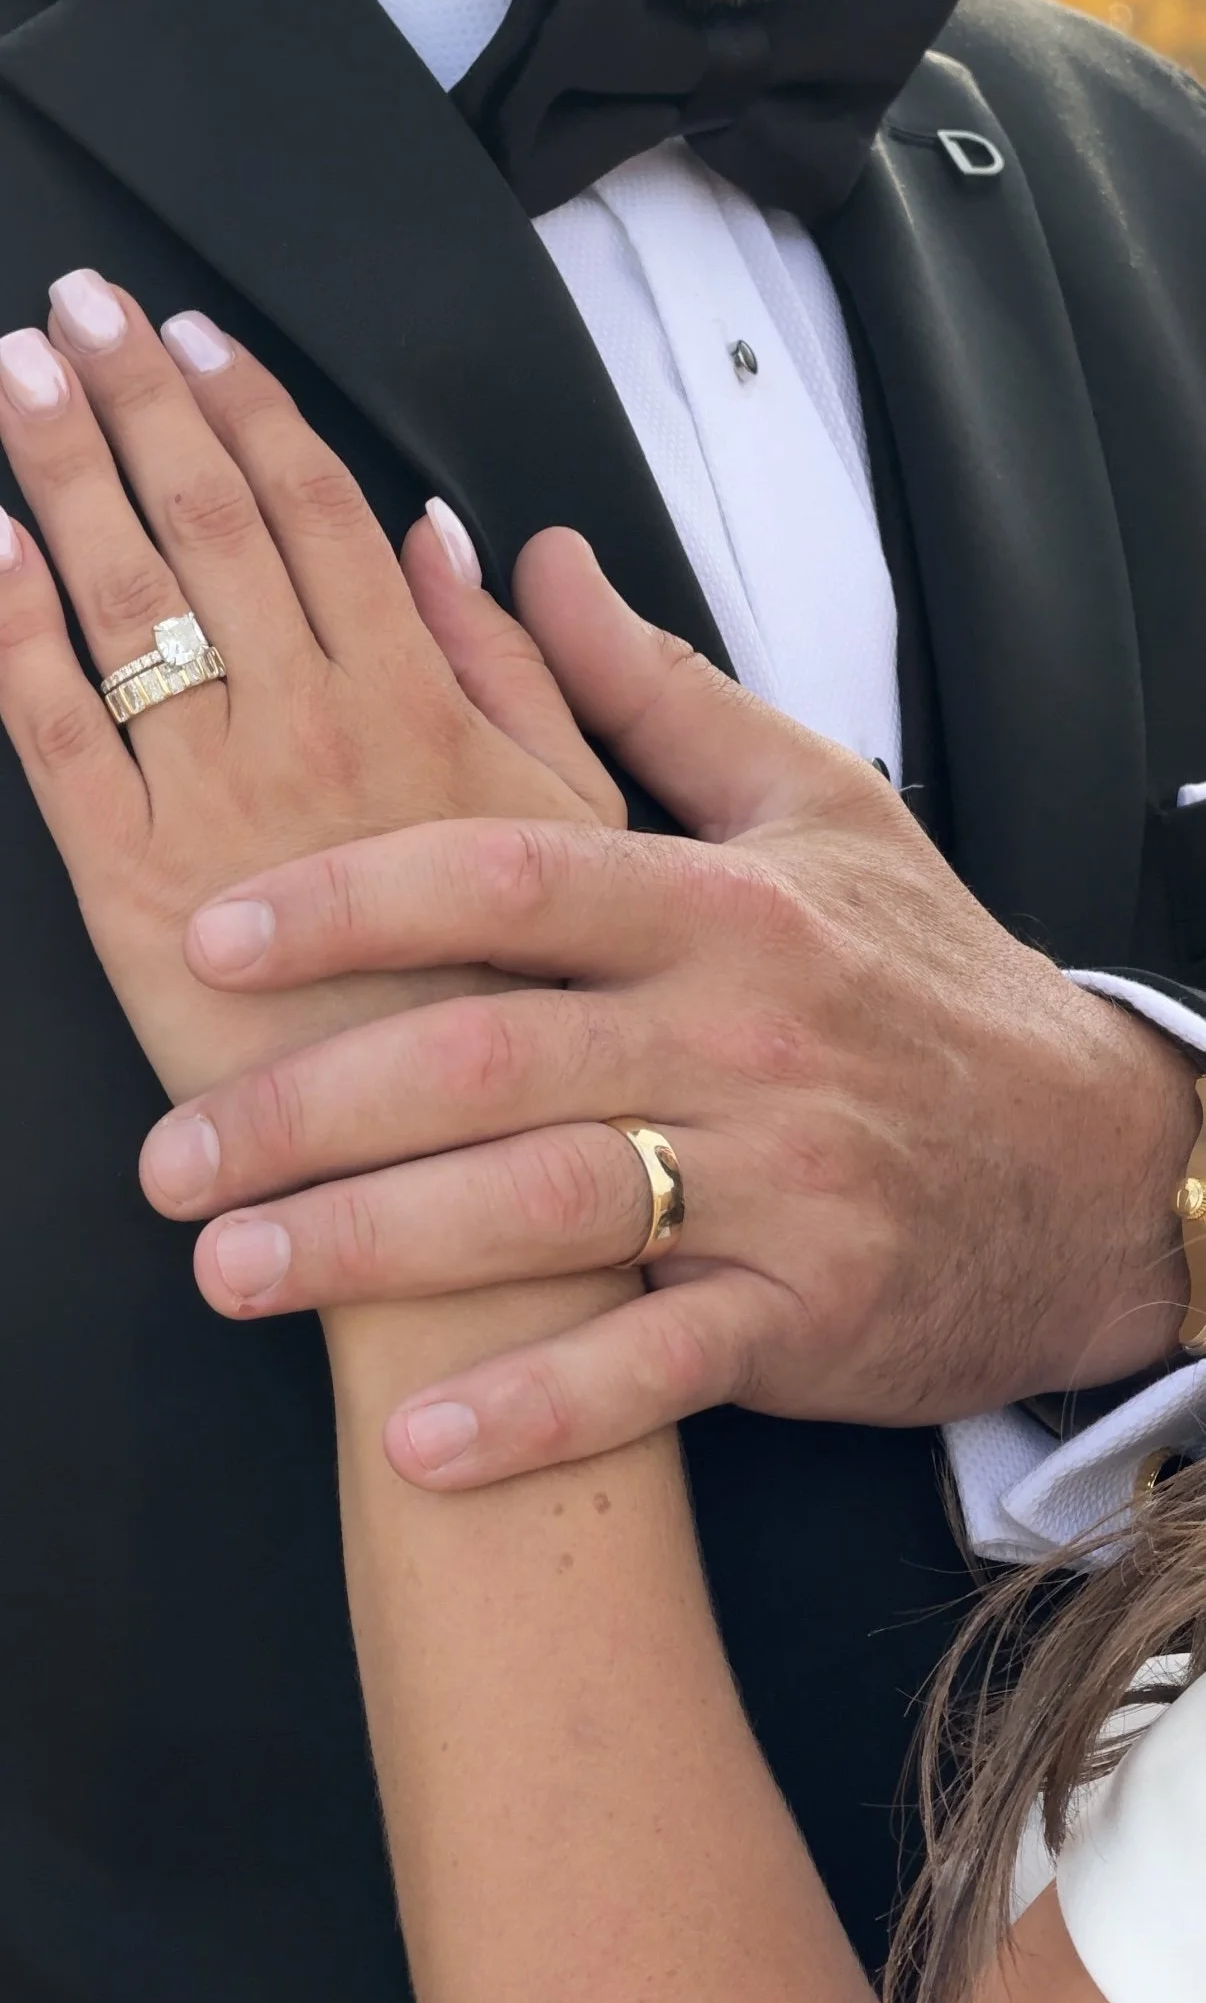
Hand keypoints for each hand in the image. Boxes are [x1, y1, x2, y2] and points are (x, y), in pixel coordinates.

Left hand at [0, 276, 617, 1103]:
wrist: (452, 1180)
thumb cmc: (525, 1010)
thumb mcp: (580, 826)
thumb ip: (519, 675)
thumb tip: (452, 544)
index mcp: (419, 706)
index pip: (319, 513)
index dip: (251, 411)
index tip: (198, 339)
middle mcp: (312, 730)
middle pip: (210, 527)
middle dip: (135, 403)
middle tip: (77, 310)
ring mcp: (216, 805)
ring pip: (125, 602)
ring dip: (60, 473)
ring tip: (17, 375)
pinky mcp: (133, 893)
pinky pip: (52, 738)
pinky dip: (6, 633)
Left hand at [137, 532, 1200, 1482]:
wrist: (1092, 1160)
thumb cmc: (934, 980)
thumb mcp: (816, 802)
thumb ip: (649, 686)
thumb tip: (521, 557)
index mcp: (726, 903)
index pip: (512, 877)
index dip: (353, 901)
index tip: (221, 933)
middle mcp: (746, 1034)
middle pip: (493, 1053)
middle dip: (310, 1105)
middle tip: (171, 1155)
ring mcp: (783, 1180)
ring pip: (553, 1205)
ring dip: (377, 1250)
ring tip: (233, 1273)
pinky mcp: (811, 1311)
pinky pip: (658, 1368)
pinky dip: (539, 1410)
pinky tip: (424, 1444)